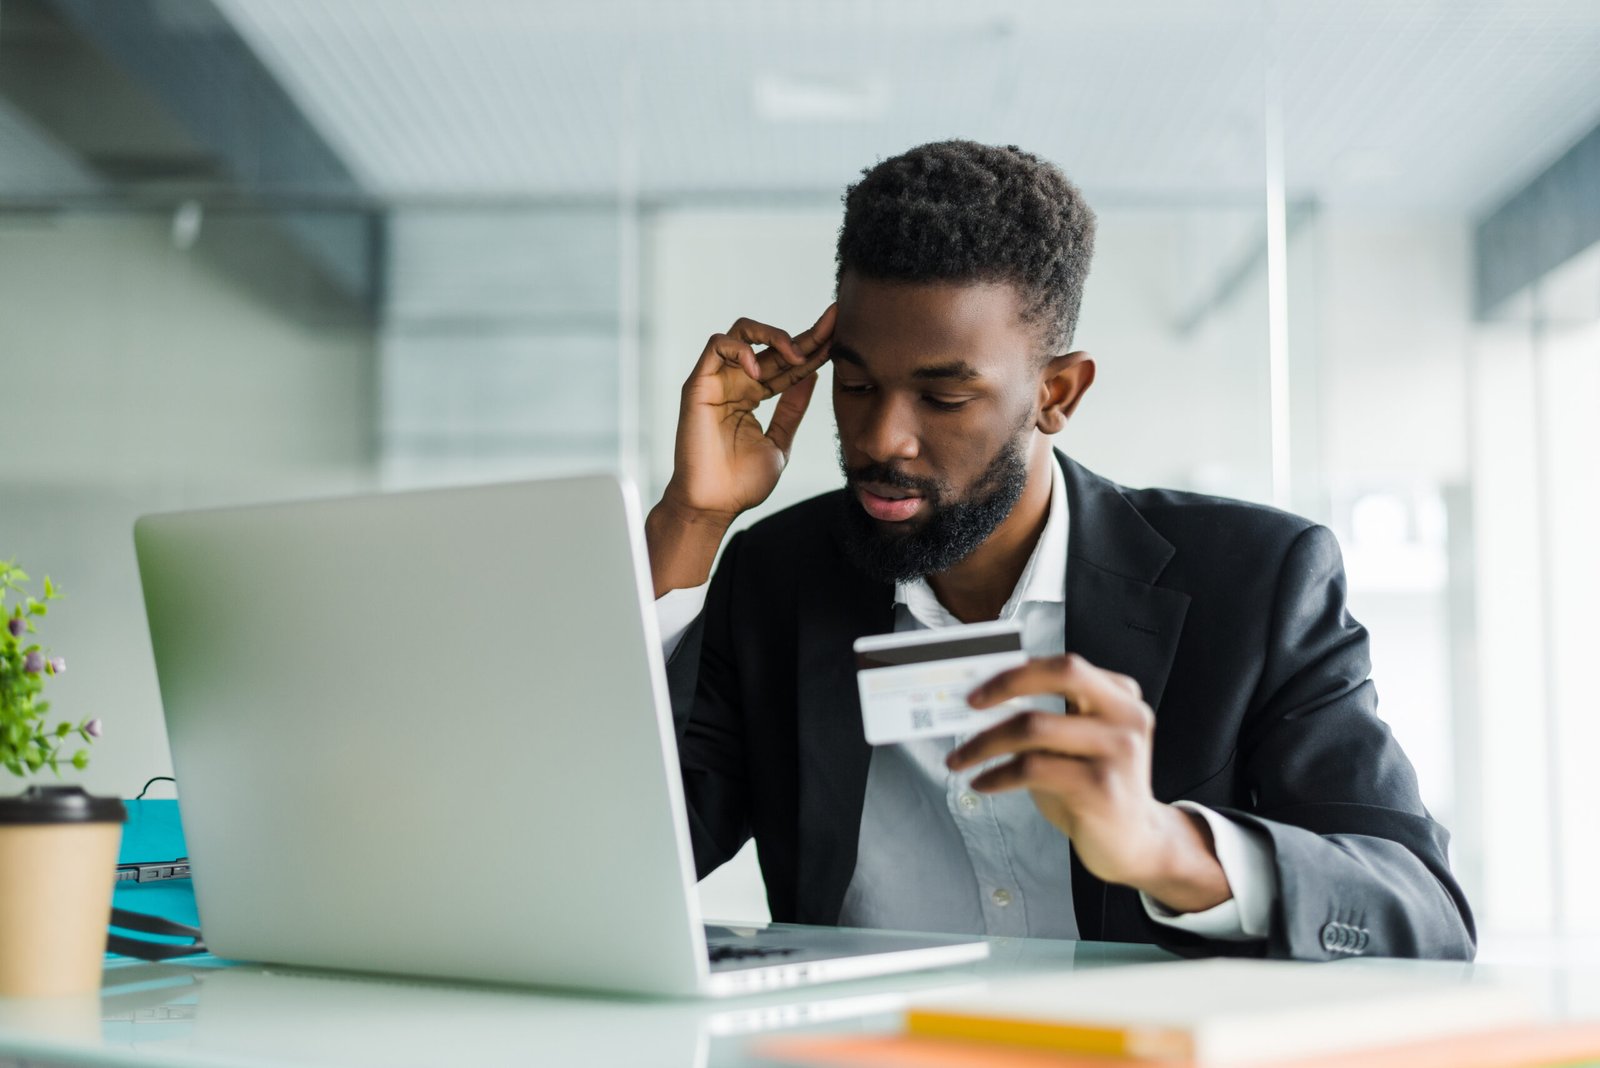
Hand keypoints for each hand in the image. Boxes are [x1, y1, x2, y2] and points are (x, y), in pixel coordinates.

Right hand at [646, 305, 834, 596]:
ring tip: (795, 355)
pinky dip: (740, 349)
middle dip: (807, 333)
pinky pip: (716, 346)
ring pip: (742, 332)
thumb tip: (812, 376)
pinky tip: (759, 371)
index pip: (788, 363)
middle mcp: (736, 382)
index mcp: (754, 394)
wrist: (713, 505)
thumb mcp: (780, 441)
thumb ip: (792, 409)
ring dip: (773, 335)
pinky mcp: (698, 384)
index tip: (841, 337)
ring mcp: (717, 381)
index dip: (814, 349)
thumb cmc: (741, 483)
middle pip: (772, 344)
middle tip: (834, 324)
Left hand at [945, 653, 1230, 912]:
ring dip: (985, 742)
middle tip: (970, 703)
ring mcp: (1118, 751)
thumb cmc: (1093, 788)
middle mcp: (1126, 717)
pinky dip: (996, 775)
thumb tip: (984, 701)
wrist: (1135, 843)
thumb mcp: (1076, 746)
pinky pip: (1032, 769)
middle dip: (1008, 683)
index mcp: (1120, 698)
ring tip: (960, 758)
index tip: (980, 685)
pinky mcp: (1101, 787)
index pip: (1065, 665)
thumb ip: (1047, 718)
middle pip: (1063, 674)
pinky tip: (982, 782)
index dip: (1018, 669)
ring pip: (1035, 726)